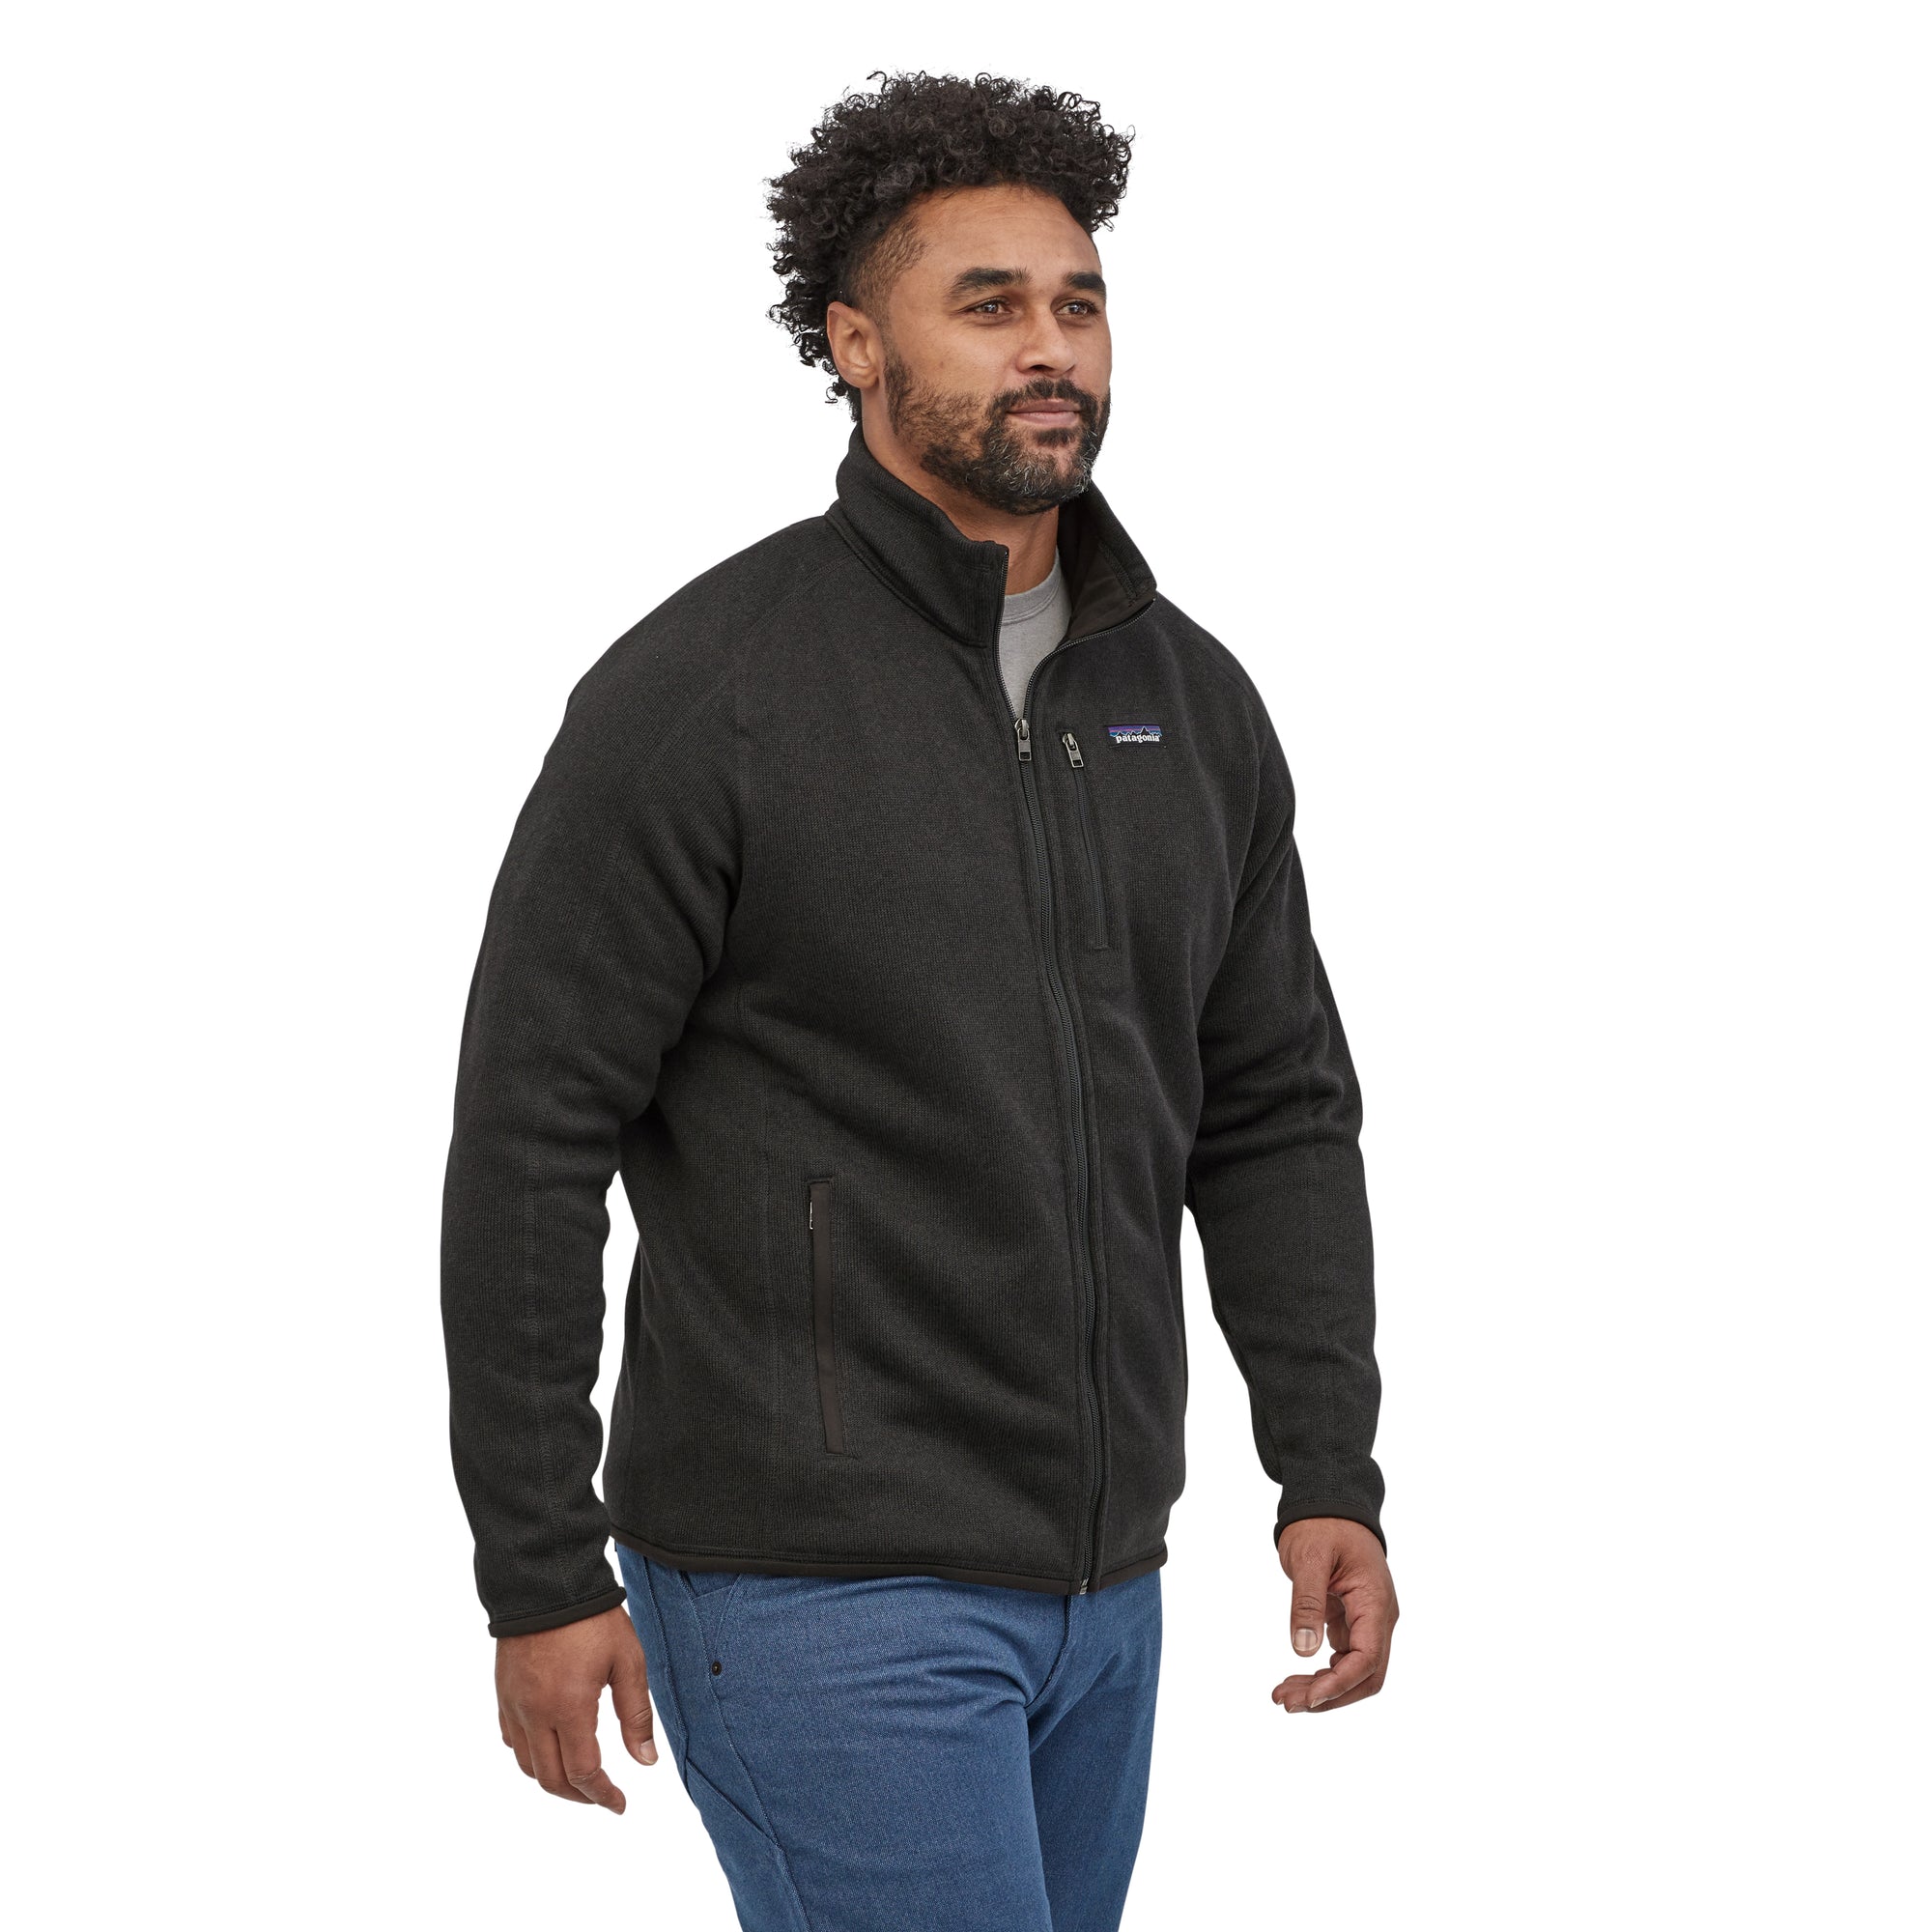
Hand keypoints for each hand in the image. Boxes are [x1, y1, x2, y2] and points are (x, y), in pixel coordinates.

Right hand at [496, 1605, 657, 1810]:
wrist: (547, 1581)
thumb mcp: (627, 1661)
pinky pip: (511, 1739)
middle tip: (601, 1797)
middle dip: (578, 1796)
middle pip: (551, 1779)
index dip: (603, 1796)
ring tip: (578, 1778)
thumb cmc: (593, 1618)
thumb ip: (636, 1714)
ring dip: (552, 1780)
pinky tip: (548, 1747)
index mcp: (569, 1709)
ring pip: (527, 1765)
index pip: (584, 1773)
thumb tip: (645, 1761)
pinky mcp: (503, 1692)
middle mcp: (535, 1714)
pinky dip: (529, 1755)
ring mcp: (514, 1705)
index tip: (620, 1804)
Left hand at [1272, 1518, 1397, 1714]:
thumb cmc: (1321, 1524)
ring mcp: (1367, 1620)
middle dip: (1329, 1696)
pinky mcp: (1352, 1620)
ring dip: (1323, 1688)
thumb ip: (1307, 1603)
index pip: (1368, 1659)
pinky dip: (1321, 1673)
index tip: (1307, 1699)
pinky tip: (1295, 1679)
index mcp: (1375, 1602)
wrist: (1329, 1501)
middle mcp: (1378, 1617)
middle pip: (1366, 1676)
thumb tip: (1302, 1650)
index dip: (1339, 1685)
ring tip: (1282, 1695)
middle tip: (1286, 1703)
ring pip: (1354, 1671)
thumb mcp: (1308, 1558)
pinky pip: (1344, 1658)